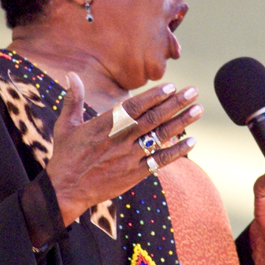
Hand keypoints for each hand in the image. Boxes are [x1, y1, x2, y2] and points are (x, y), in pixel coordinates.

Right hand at [46, 72, 202, 224]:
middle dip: (176, 104)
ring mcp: (129, 157)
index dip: (154, 96)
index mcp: (105, 124)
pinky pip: (160, 161)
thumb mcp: (66, 125)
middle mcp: (120, 139)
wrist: (66, 190)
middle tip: (193, 91)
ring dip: (181, 123)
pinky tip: (192, 142)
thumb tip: (70, 75)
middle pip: (153, 118)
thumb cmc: (66, 155)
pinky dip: (176, 151)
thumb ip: (73, 99)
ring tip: (198, 110)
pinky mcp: (135, 174)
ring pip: (160, 137)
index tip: (172, 86)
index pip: (134, 106)